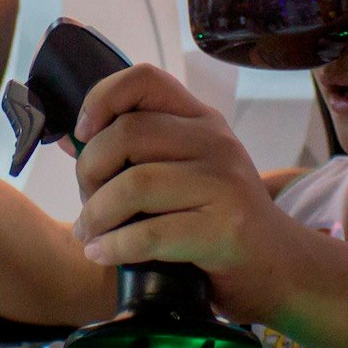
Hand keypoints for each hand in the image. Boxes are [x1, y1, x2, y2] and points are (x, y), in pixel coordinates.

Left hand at [69, 64, 296, 324]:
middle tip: (85, 204)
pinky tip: (102, 254)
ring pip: (134, 184)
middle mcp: (215, 143)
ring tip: (89, 235)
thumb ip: (136, 153)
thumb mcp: (185, 172)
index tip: (84, 132)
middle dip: (90, 170)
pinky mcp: (225, 229)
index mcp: (201, 120)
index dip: (102, 97)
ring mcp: (224, 184)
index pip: (145, 79)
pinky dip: (115, 247)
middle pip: (128, 133)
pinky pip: (150, 234)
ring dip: (96, 215)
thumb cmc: (217, 220)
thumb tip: (68, 138)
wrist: (279, 268)